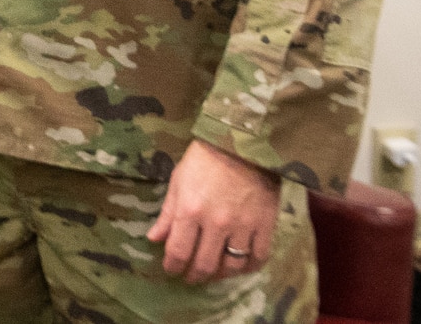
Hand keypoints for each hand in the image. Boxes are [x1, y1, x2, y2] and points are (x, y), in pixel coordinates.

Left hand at [147, 139, 279, 282]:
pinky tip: (240, 266)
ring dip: (220, 275)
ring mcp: (243, 226)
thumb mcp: (178, 181)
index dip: (173, 266)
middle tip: (190, 277)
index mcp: (190, 210)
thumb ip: (167, 214)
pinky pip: (258, 257)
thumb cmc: (204, 159)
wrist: (243, 143)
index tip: (171, 269)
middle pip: (205, 264)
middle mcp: (216, 223)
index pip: (178, 251)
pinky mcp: (265, 225)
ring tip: (213, 274)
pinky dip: (248, 267)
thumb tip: (154, 239)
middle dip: (194, 275)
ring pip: (232, 265)